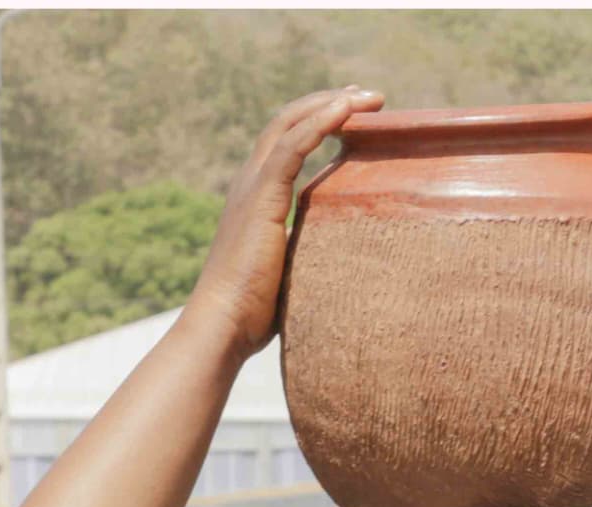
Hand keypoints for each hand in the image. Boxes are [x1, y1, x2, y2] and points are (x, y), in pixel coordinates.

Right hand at [183, 88, 383, 363]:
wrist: (222, 326)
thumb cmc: (254, 314)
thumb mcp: (289, 271)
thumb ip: (308, 252)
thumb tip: (342, 262)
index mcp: (255, 197)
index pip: (285, 141)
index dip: (317, 120)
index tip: (353, 112)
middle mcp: (249, 183)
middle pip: (288, 121)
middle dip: (328, 102)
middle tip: (367, 96)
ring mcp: (252, 187)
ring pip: (290, 124)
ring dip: (331, 104)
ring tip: (369, 97)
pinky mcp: (260, 198)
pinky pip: (292, 146)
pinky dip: (320, 122)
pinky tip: (346, 109)